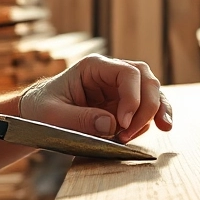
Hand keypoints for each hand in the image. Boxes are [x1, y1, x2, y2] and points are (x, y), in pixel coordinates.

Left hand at [18, 54, 173, 142]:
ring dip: (157, 112)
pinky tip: (148, 132)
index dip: (133, 97)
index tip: (122, 124)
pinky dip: (152, 120)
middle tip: (129, 133)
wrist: (37, 117)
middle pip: (146, 80)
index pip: (127, 74)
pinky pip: (146, 109)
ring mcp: (120, 90)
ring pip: (152, 92)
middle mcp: (111, 74)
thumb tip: (111, 125)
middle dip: (148, 106)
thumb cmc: (40, 111)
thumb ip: (79, 119)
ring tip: (162, 129)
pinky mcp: (123, 106)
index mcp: (94, 67)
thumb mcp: (51, 116)